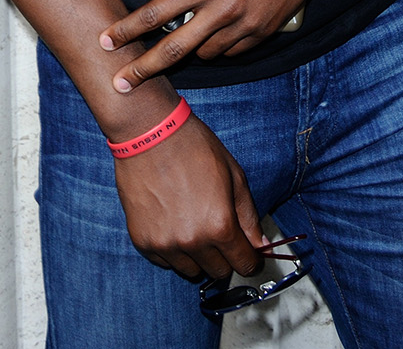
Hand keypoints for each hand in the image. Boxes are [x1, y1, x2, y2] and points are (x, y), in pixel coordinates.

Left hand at [100, 0, 325, 89]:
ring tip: (184, 41)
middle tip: (120, 83)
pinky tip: (215, 35)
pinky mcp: (267, 28)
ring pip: (207, 53)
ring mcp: (247, 22)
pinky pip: (235, 50)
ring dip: (191, 50)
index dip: (126, 31)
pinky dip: (221, 46)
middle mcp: (223, 9)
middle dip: (143, 70)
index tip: (106, 42)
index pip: (155, 15)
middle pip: (175, 49)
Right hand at [115, 112, 267, 279]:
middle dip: (224, 255)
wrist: (149, 131)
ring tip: (191, 221)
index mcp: (220, 225)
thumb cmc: (193, 146)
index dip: (250, 259)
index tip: (248, 252)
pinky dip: (172, 248)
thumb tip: (259, 244)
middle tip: (217, 229)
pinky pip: (165, 261)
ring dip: (197, 254)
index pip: (244, 265)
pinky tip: (171, 220)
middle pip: (219, 272)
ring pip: (192, 270)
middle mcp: (192, 241)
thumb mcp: (233, 174)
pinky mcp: (142, 241)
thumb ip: (248, 215)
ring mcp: (165, 244)